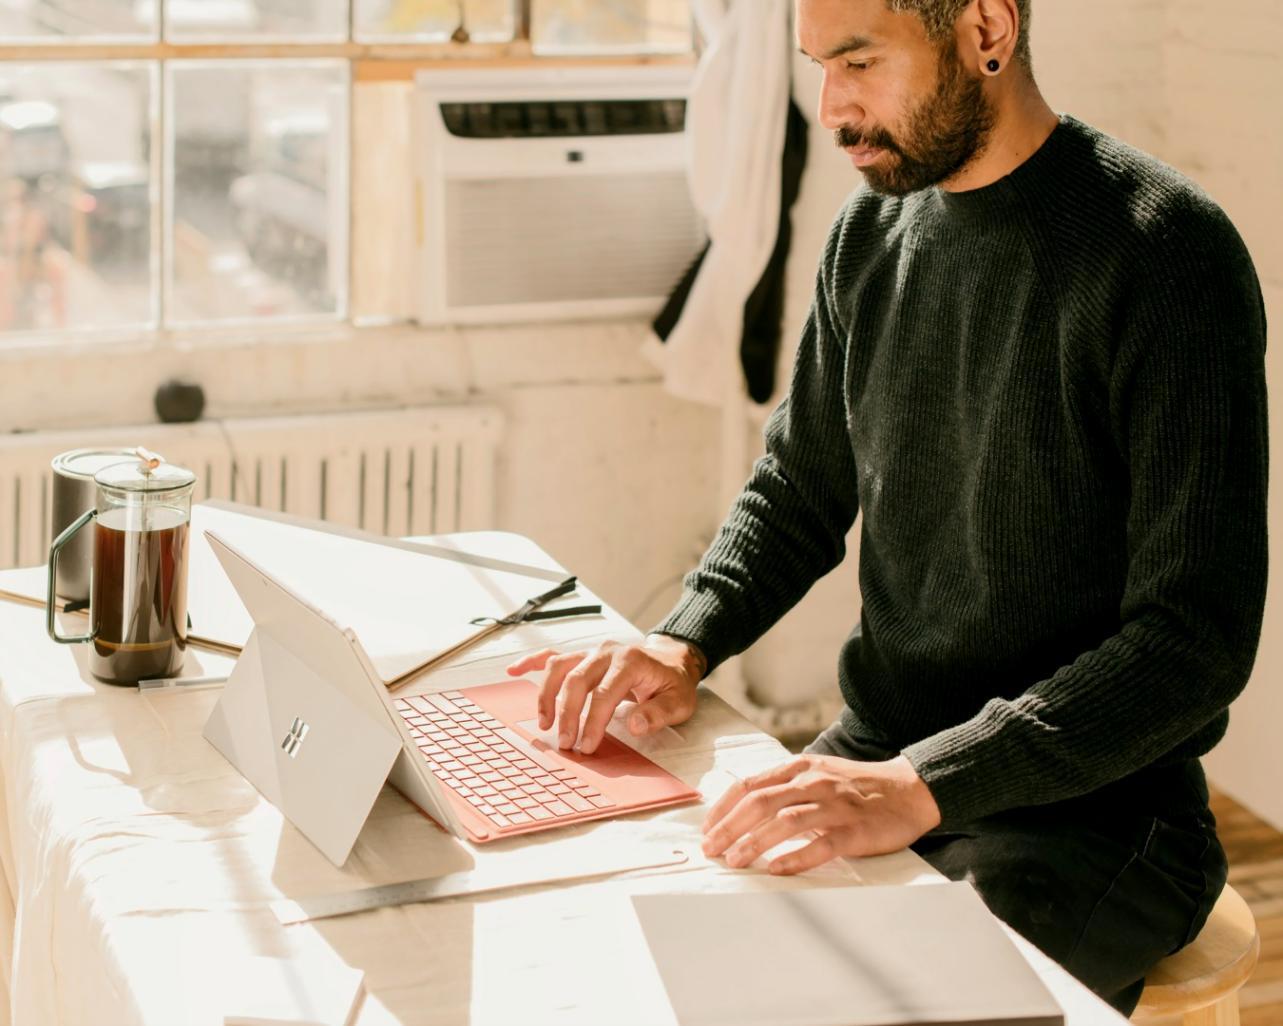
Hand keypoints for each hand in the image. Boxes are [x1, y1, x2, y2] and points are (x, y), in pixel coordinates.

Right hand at [505, 635, 704, 754]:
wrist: (671, 660)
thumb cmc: (672, 683)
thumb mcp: (679, 701)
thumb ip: (659, 713)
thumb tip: (635, 725)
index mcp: (631, 661)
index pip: (605, 693)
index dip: (593, 721)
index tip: (587, 746)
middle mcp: (607, 652)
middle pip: (577, 680)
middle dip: (567, 714)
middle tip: (565, 743)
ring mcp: (592, 652)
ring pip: (560, 668)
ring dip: (547, 695)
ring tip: (543, 724)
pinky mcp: (583, 656)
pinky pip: (553, 655)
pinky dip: (532, 662)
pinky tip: (514, 670)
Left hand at [702, 754, 941, 874]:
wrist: (910, 790)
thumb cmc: (859, 786)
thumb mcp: (819, 773)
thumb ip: (787, 785)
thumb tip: (746, 805)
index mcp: (801, 768)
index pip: (750, 784)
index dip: (724, 807)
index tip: (707, 828)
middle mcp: (814, 783)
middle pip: (761, 802)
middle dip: (729, 826)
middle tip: (710, 848)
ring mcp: (834, 806)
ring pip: (785, 821)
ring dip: (755, 842)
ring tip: (735, 860)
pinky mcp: (854, 830)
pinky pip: (821, 844)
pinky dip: (796, 857)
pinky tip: (776, 869)